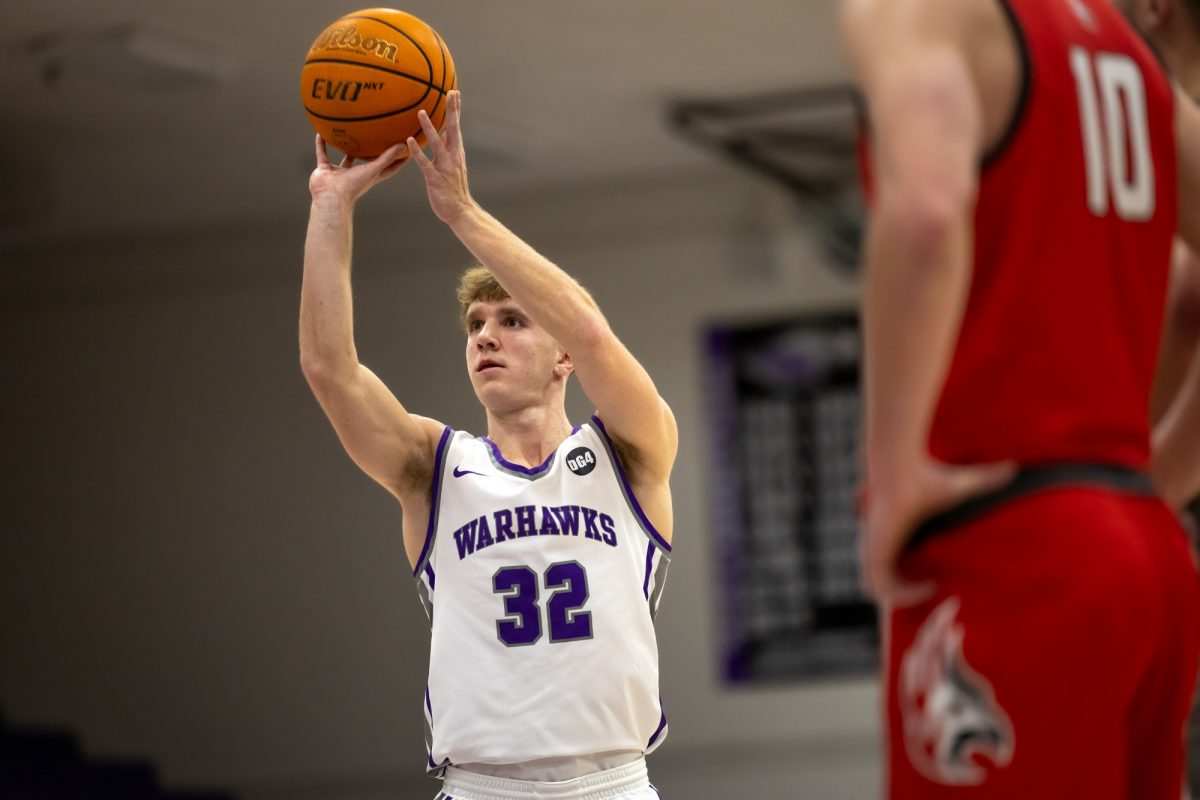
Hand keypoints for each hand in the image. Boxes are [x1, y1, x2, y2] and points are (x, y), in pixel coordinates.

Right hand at [308, 134, 407, 205]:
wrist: (330, 196)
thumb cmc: (353, 186)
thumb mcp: (373, 169)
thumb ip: (387, 157)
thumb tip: (403, 146)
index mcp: (370, 177)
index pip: (388, 167)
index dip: (397, 159)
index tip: (405, 149)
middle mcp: (356, 175)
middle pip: (367, 162)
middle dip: (372, 152)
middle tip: (378, 138)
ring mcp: (340, 173)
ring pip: (345, 158)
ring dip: (346, 148)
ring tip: (349, 134)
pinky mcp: (326, 170)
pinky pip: (323, 154)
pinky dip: (321, 145)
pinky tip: (321, 134)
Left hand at [407, 90, 473, 223]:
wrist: (460, 211)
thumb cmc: (454, 189)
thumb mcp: (453, 166)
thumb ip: (447, 150)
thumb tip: (441, 136)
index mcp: (457, 153)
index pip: (457, 127)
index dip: (456, 110)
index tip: (455, 92)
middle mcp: (453, 157)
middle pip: (453, 130)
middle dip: (451, 111)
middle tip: (449, 93)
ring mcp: (445, 168)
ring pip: (437, 144)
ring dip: (429, 128)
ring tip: (420, 112)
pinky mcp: (435, 179)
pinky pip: (424, 163)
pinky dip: (417, 152)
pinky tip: (409, 141)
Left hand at [860, 455, 1015, 607]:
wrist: (902, 468)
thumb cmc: (927, 476)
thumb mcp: (962, 485)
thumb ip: (986, 480)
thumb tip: (1013, 467)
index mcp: (891, 535)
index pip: (892, 567)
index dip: (909, 580)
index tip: (937, 580)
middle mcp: (879, 545)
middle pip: (883, 584)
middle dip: (907, 596)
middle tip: (937, 592)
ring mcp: (873, 550)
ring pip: (879, 590)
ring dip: (907, 598)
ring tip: (933, 590)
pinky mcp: (874, 553)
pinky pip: (883, 589)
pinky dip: (904, 595)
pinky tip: (929, 585)